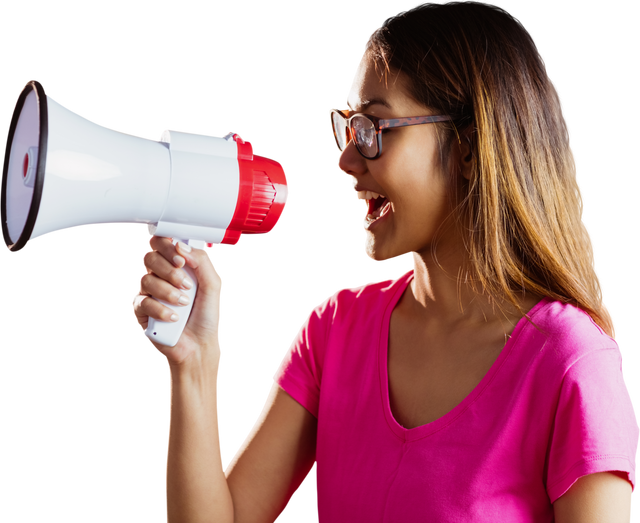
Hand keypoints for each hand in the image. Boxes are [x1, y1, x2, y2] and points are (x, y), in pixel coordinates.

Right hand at [130, 236, 224, 367]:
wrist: (200, 344)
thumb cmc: (206, 315)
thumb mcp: (213, 285)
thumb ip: (201, 261)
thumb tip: (181, 245)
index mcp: (177, 265)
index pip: (162, 243)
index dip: (167, 246)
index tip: (181, 259)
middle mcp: (161, 275)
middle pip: (150, 257)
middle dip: (169, 270)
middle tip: (186, 284)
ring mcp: (149, 292)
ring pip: (146, 279)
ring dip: (168, 291)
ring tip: (184, 303)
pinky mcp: (141, 310)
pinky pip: (142, 302)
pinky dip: (160, 309)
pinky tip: (173, 317)